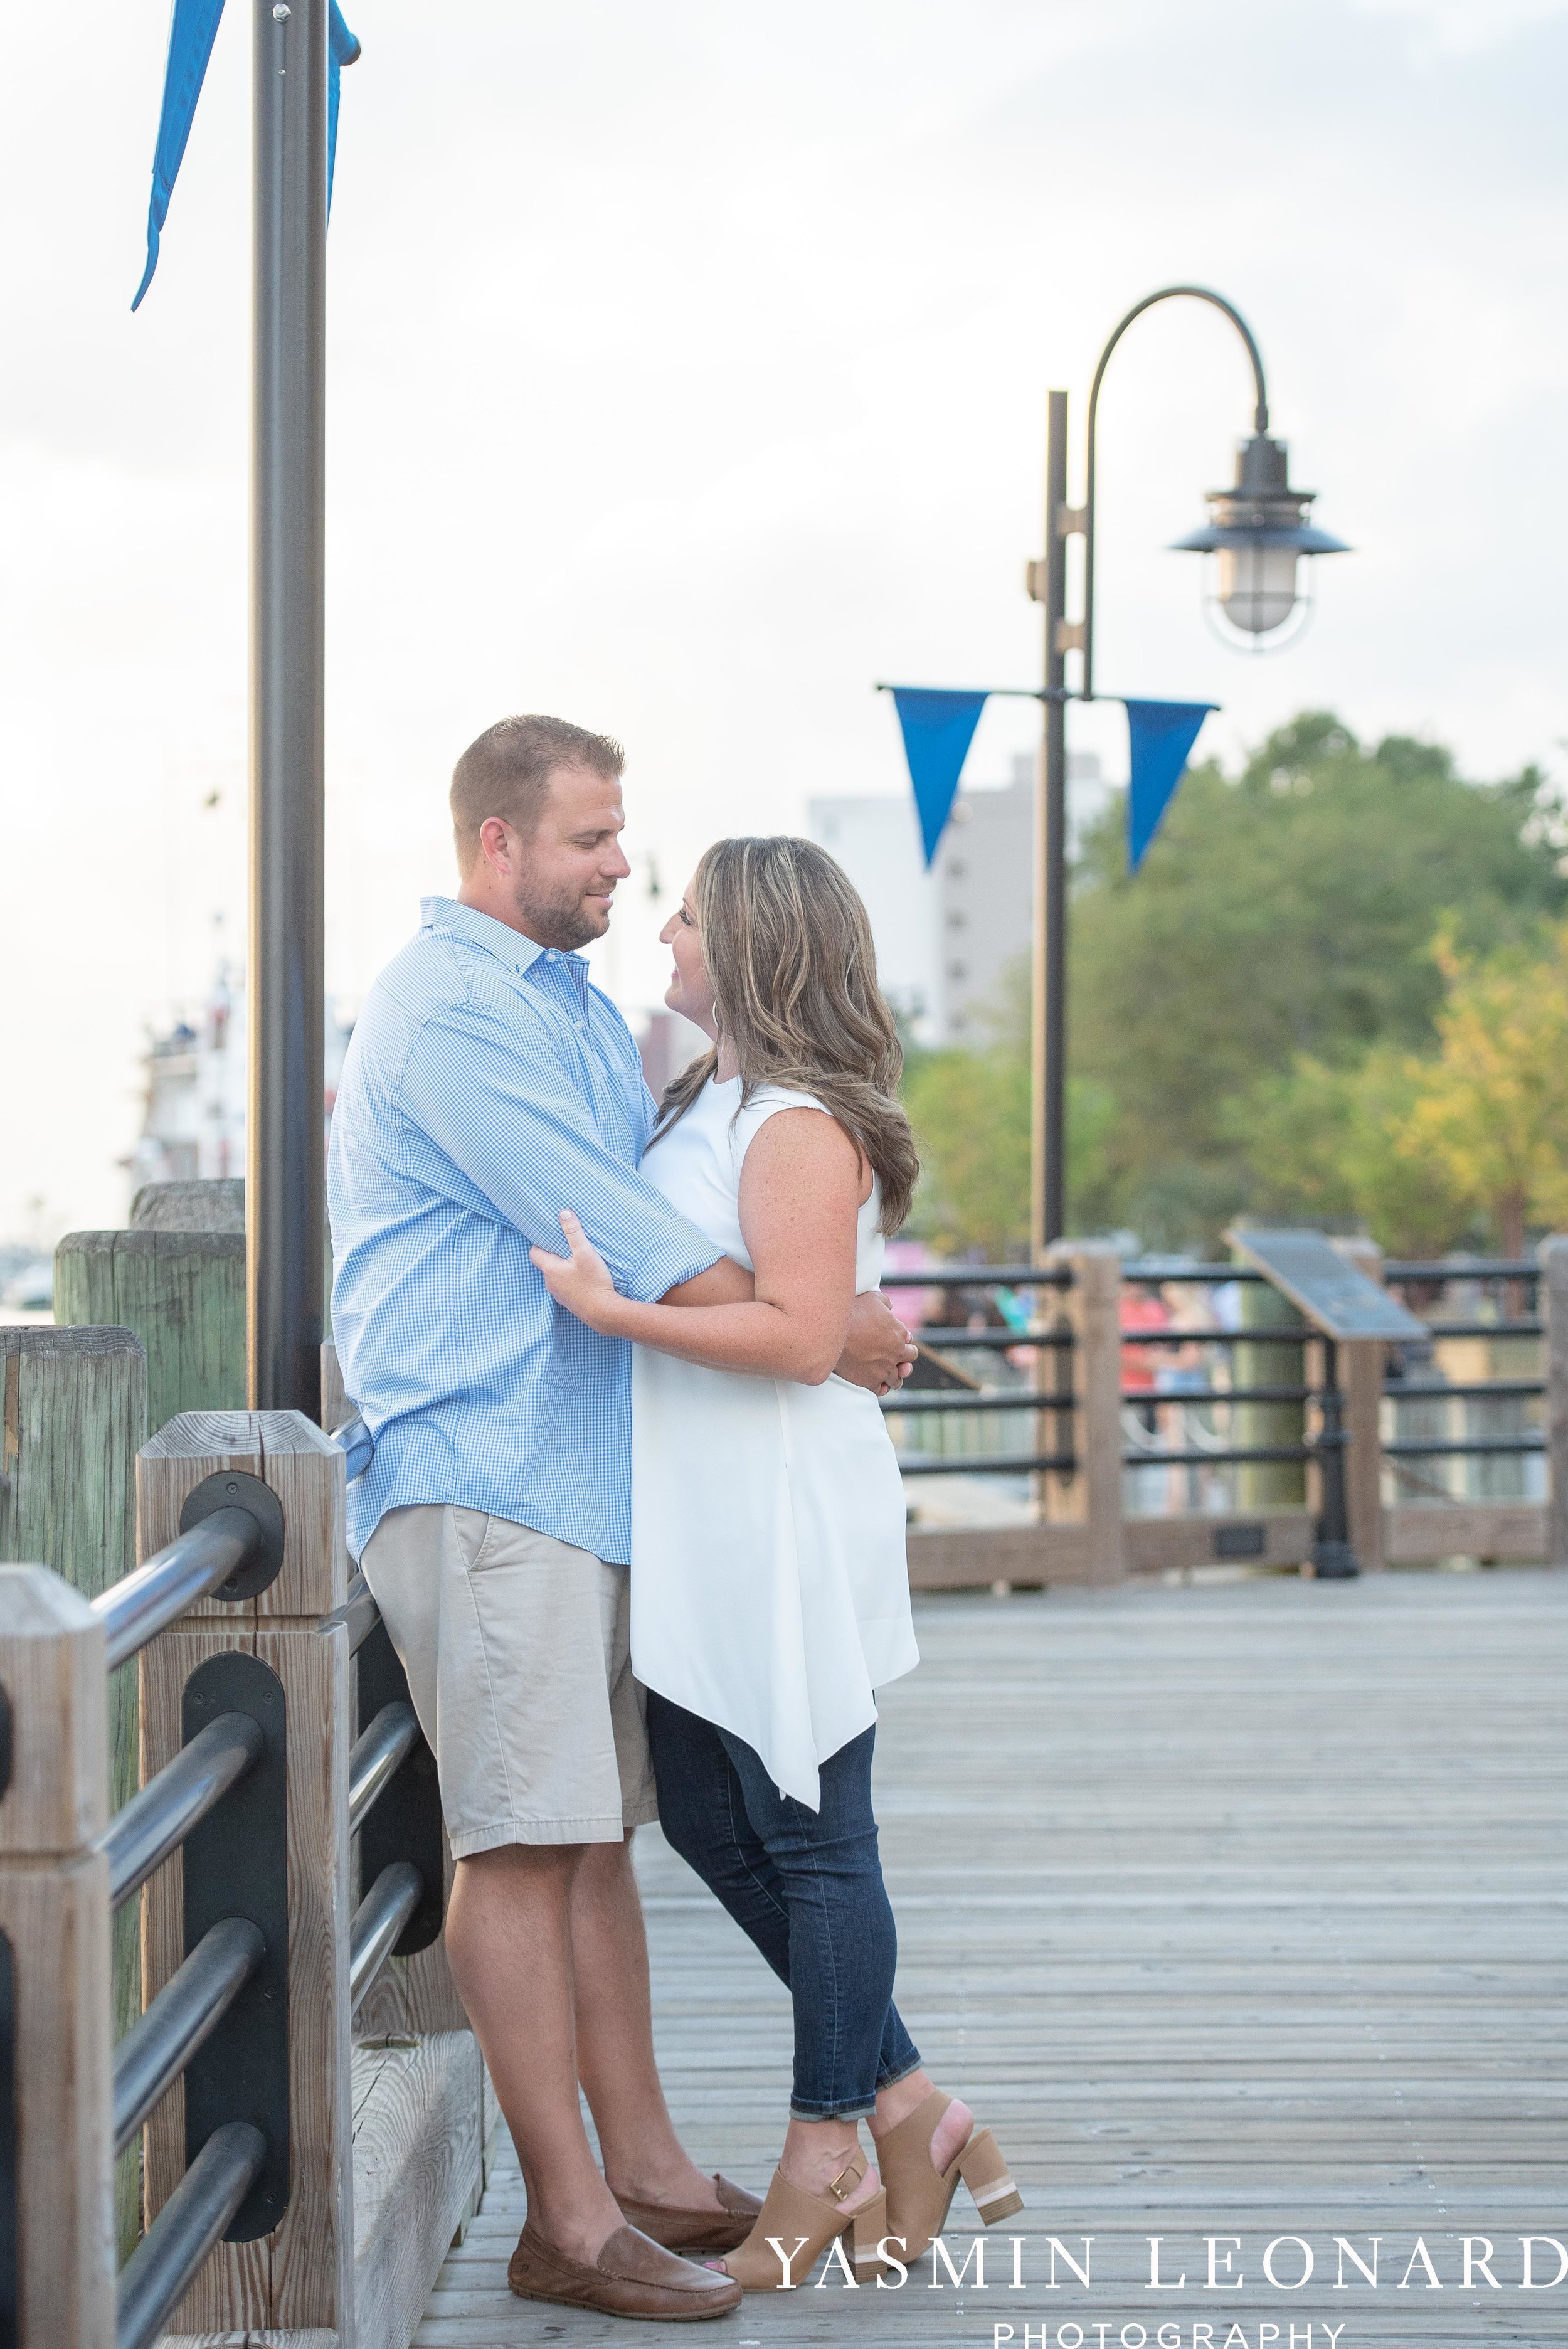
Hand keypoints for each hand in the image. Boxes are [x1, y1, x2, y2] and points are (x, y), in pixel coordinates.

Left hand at [529, 1211, 620, 1331]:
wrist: (604, 1312)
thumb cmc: (593, 1282)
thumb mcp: (584, 1252)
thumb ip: (573, 1232)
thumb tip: (563, 1213)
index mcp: (550, 1270)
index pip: (534, 1253)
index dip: (539, 1242)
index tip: (548, 1235)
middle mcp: (551, 1283)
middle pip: (546, 1264)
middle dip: (554, 1254)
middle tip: (566, 1244)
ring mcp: (560, 1295)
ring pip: (557, 1276)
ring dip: (564, 1268)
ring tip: (577, 1260)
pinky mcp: (570, 1302)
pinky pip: (566, 1287)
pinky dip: (571, 1280)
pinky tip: (585, 1277)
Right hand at [834, 1289, 916, 1395]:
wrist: (832, 1332)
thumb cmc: (852, 1312)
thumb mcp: (873, 1298)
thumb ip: (885, 1302)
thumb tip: (889, 1306)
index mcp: (899, 1334)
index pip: (909, 1342)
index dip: (901, 1341)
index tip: (890, 1341)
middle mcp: (896, 1354)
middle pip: (908, 1362)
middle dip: (903, 1360)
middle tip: (893, 1358)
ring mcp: (884, 1370)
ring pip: (897, 1380)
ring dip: (894, 1377)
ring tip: (885, 1374)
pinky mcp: (870, 1382)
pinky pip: (881, 1390)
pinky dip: (880, 1388)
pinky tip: (875, 1383)